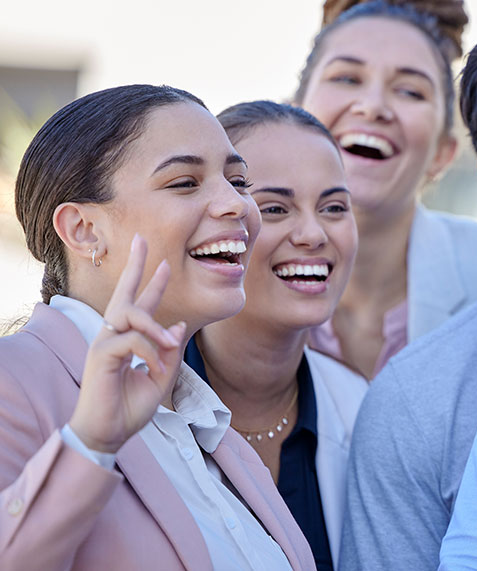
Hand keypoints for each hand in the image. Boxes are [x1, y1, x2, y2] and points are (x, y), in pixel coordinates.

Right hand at [68, 235, 186, 453]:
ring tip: (170, 343)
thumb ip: (170, 353)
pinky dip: (149, 351)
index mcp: (127, 339)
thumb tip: (178, 325)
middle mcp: (112, 335)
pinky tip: (155, 366)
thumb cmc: (130, 408)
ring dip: (155, 327)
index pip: (140, 305)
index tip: (163, 263)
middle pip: (123, 293)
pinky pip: (131, 341)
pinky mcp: (101, 355)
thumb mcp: (161, 379)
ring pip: (131, 315)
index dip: (152, 284)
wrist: (109, 434)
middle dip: (134, 266)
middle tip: (141, 239)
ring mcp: (104, 343)